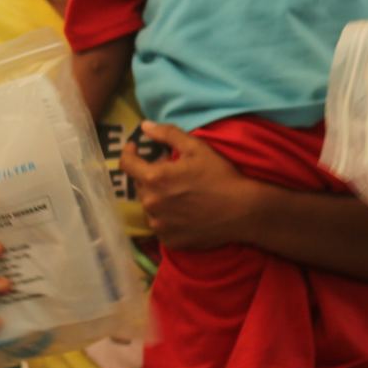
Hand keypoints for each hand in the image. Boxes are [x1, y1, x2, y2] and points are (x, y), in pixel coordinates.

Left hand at [122, 122, 252, 249]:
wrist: (242, 210)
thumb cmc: (220, 175)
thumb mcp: (197, 148)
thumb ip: (167, 134)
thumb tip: (144, 126)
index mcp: (154, 178)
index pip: (126, 164)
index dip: (128, 153)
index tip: (135, 147)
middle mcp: (151, 203)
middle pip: (140, 185)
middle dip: (150, 176)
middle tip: (172, 173)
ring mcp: (158, 225)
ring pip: (150, 206)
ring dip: (158, 198)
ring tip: (180, 194)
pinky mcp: (168, 240)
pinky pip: (160, 226)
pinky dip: (167, 218)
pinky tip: (185, 213)